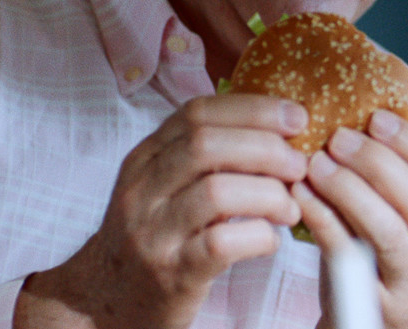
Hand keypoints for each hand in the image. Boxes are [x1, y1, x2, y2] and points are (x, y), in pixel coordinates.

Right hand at [15, 94, 310, 328]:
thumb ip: (206, 152)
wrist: (107, 299)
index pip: (198, 113)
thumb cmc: (155, 233)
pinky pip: (221, 244)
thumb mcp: (165, 183)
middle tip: (300, 165)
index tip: (297, 117)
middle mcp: (143, 189)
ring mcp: (153, 232)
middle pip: (207, 145)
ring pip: (216, 192)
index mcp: (145, 158)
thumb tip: (279, 121)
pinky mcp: (171, 273)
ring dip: (269, 194)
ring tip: (290, 208)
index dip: (254, 109)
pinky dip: (259, 235)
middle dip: (267, 147)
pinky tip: (270, 238)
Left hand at [294, 110, 407, 328]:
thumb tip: (360, 119)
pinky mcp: (377, 308)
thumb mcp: (400, 227)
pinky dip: (323, 221)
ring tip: (315, 163)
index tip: (376, 118)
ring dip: (349, 189)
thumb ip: (392, 184)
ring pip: (388, 230)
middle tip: (338, 137)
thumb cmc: (378, 266)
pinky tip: (301, 196)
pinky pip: (350, 258)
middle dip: (377, 162)